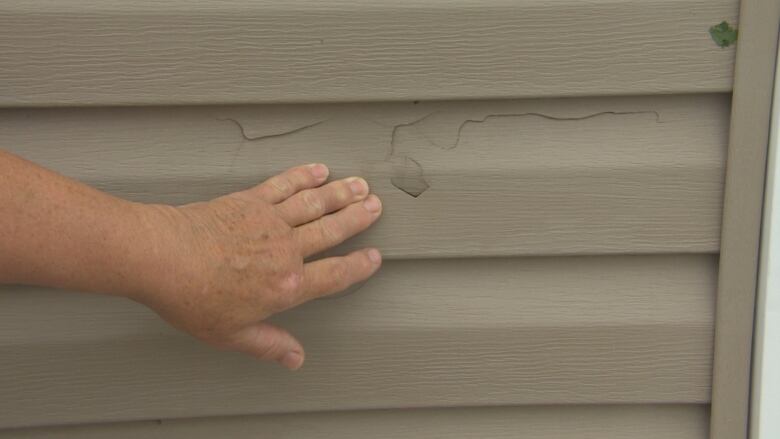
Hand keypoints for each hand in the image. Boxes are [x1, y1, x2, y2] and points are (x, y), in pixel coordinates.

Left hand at [134, 164, 381, 369]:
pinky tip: (319, 170)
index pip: (335, 275)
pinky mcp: (251, 200)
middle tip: (376, 207)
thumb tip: (295, 359)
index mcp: (287, 286)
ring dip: (341, 194)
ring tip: (361, 186)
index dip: (358, 267)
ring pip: (315, 204)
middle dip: (357, 218)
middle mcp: (286, 250)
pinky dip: (304, 176)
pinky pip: (285, 185)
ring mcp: (270, 221)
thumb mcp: (232, 334)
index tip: (374, 257)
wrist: (162, 257)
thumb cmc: (192, 298)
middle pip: (332, 231)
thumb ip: (269, 345)